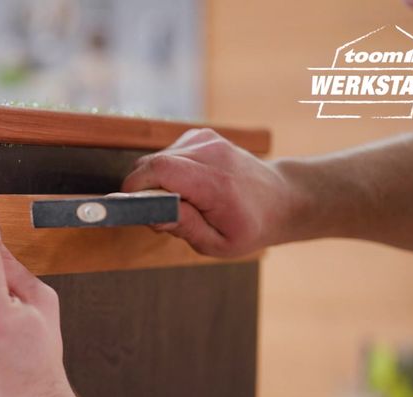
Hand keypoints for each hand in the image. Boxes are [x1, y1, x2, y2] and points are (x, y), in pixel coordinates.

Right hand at [121, 128, 304, 256]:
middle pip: (152, 163)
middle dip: (143, 189)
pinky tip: (185, 186)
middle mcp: (211, 153)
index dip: (135, 187)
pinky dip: (166, 172)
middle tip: (158, 213)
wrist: (281, 198)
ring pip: (156, 158)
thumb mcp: (219, 243)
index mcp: (216, 183)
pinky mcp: (201, 136)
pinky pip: (167, 154)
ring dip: (156, 182)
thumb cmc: (250, 226)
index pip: (160, 170)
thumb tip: (151, 214)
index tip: (131, 207)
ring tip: (178, 201)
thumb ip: (184, 227)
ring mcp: (207, 140)